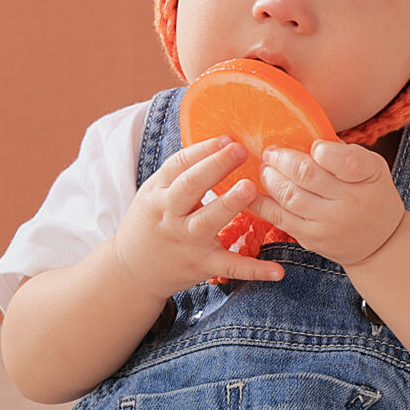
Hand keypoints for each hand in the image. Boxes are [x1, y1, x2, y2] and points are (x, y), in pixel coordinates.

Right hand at [109, 136, 287, 302]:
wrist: (132, 271)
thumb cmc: (151, 224)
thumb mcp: (154, 195)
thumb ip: (181, 174)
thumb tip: (220, 144)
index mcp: (159, 193)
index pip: (179, 165)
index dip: (203, 150)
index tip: (227, 138)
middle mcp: (170, 215)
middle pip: (190, 186)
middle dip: (215, 167)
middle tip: (240, 150)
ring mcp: (187, 241)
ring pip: (207, 221)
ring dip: (228, 204)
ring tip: (249, 188)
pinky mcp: (202, 265)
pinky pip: (230, 267)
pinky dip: (254, 269)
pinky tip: (277, 271)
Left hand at [242, 140, 407, 268]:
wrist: (378, 242)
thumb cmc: (371, 195)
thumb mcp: (373, 168)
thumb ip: (344, 152)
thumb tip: (306, 134)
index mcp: (368, 177)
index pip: (346, 161)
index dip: (324, 151)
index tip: (314, 148)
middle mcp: (349, 202)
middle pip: (307, 175)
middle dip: (282, 159)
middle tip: (271, 152)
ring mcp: (328, 224)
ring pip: (290, 195)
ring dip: (270, 178)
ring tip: (265, 168)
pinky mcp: (310, 238)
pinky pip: (279, 218)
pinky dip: (260, 202)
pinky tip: (249, 190)